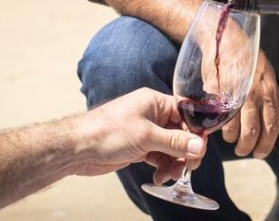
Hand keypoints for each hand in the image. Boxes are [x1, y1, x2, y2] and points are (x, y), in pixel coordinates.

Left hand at [71, 87, 206, 183]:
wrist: (78, 148)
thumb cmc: (108, 132)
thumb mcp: (146, 136)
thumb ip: (174, 142)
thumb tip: (200, 146)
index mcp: (155, 102)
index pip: (185, 114)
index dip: (194, 131)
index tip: (200, 149)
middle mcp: (153, 114)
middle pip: (179, 133)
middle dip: (184, 151)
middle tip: (187, 167)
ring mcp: (146, 131)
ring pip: (170, 147)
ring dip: (173, 162)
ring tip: (168, 176)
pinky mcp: (139, 147)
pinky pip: (159, 156)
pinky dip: (162, 166)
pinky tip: (159, 176)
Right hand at [221, 51, 278, 158]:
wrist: (224, 38)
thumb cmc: (248, 57)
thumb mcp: (268, 75)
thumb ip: (277, 102)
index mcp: (268, 91)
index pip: (272, 126)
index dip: (267, 144)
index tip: (261, 152)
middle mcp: (254, 94)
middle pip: (253, 132)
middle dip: (248, 147)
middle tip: (244, 151)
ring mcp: (235, 94)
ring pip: (235, 129)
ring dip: (233, 140)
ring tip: (231, 140)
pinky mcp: (218, 93)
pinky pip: (219, 118)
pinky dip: (219, 129)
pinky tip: (219, 128)